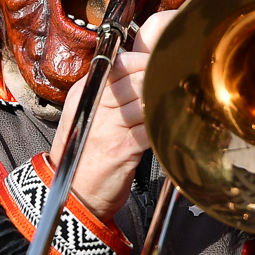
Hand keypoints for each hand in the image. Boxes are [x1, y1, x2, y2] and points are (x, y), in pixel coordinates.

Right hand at [50, 9, 177, 219]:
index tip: (161, 65)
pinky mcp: (123, 148)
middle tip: (178, 80)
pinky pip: (152, 127)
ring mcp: (108, 125)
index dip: (146, 60)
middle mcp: (95, 103)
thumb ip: (112, 91)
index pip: (120, 62)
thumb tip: (144, 71)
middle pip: (136, 77)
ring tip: (179, 100)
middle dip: (159, 78)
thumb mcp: (89, 113)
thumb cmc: (85, 153)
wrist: (75, 193)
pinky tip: (174, 124)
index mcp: (85, 91)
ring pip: (146, 98)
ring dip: (166, 100)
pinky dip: (167, 124)